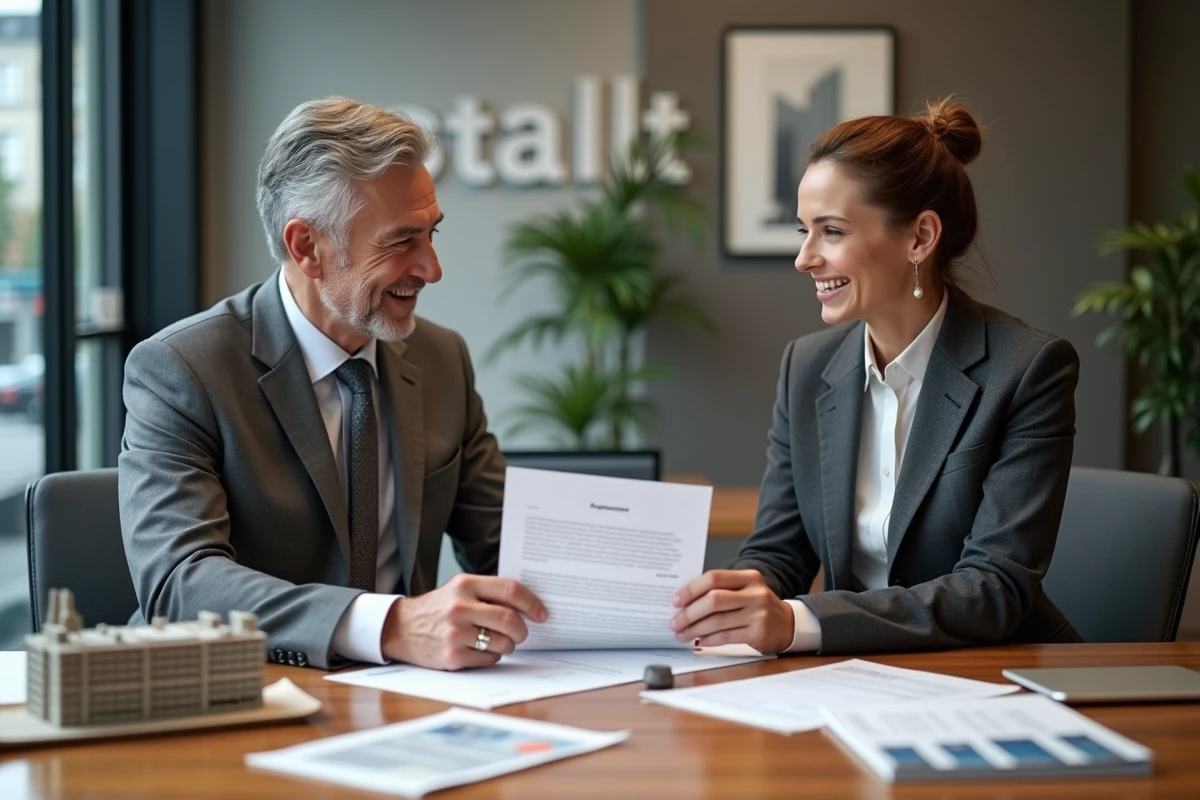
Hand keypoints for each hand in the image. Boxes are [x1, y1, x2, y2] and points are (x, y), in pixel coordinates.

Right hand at [381, 574, 547, 669]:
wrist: (401, 628)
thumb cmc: (438, 609)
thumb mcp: (459, 590)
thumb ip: (489, 593)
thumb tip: (528, 605)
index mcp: (465, 584)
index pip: (510, 590)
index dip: (532, 603)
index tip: (542, 613)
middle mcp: (460, 606)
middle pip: (510, 620)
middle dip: (522, 630)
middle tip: (521, 633)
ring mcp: (455, 633)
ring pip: (503, 643)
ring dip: (508, 646)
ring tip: (498, 641)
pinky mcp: (451, 656)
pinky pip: (489, 659)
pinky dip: (492, 657)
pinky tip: (480, 650)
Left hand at [669, 569, 794, 653]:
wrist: (787, 624)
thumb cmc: (757, 606)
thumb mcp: (745, 590)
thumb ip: (721, 590)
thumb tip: (684, 601)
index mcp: (749, 577)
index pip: (714, 578)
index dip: (691, 589)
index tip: (675, 601)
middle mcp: (755, 593)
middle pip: (714, 600)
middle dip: (689, 613)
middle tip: (674, 621)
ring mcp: (758, 614)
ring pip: (717, 621)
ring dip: (694, 629)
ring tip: (681, 634)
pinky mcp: (758, 633)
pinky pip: (726, 637)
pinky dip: (708, 639)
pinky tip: (698, 640)